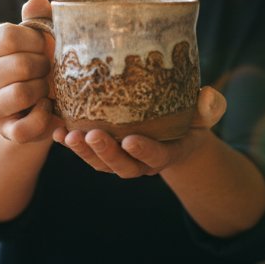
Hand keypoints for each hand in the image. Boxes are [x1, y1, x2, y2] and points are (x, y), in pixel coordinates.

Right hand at [0, 0, 61, 142]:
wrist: (40, 102)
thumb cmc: (38, 61)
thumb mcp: (38, 37)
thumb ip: (37, 18)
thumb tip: (36, 3)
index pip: (7, 36)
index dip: (35, 40)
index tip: (42, 45)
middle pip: (19, 65)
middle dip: (43, 66)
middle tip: (47, 68)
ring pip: (22, 94)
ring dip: (43, 89)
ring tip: (45, 87)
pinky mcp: (4, 131)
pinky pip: (26, 126)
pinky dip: (44, 116)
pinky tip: (46, 107)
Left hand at [52, 86, 226, 177]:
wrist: (175, 134)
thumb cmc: (190, 119)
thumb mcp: (203, 115)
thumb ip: (208, 108)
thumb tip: (210, 97)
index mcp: (168, 153)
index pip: (157, 157)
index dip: (144, 152)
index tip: (131, 140)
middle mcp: (142, 162)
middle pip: (122, 166)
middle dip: (106, 153)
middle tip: (92, 135)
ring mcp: (121, 159)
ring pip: (100, 163)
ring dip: (82, 152)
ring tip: (67, 136)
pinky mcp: (104, 152)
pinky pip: (85, 152)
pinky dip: (69, 145)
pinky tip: (54, 131)